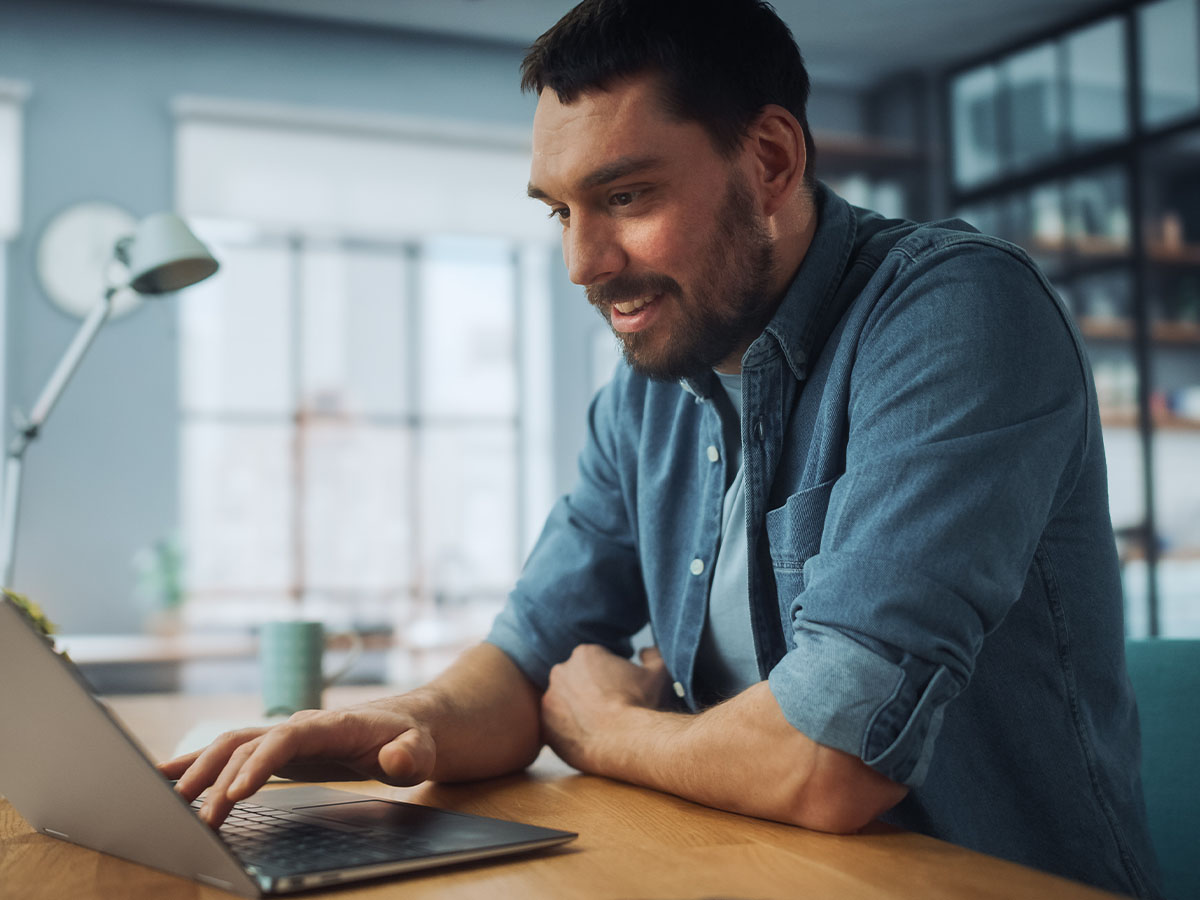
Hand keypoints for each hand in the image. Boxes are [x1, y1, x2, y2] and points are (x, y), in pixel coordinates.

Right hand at [158, 700, 435, 828]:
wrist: (411, 724)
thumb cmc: (414, 739)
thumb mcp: (422, 750)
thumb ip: (410, 756)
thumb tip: (394, 759)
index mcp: (331, 724)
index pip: (286, 738)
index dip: (260, 764)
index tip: (237, 793)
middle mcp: (300, 725)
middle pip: (247, 743)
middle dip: (218, 777)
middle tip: (197, 817)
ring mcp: (284, 735)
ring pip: (231, 746)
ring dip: (199, 771)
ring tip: (165, 800)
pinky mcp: (276, 750)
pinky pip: (231, 752)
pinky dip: (197, 762)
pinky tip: (165, 777)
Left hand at [541, 645, 670, 771]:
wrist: (628, 742)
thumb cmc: (643, 704)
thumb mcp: (659, 673)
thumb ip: (653, 654)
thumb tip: (645, 652)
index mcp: (584, 654)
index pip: (595, 660)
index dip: (610, 674)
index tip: (620, 689)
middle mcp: (561, 672)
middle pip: (576, 678)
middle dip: (590, 689)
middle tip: (610, 707)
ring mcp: (549, 700)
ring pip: (564, 702)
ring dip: (577, 709)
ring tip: (599, 724)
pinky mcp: (545, 726)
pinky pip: (556, 725)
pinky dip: (568, 730)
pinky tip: (589, 737)